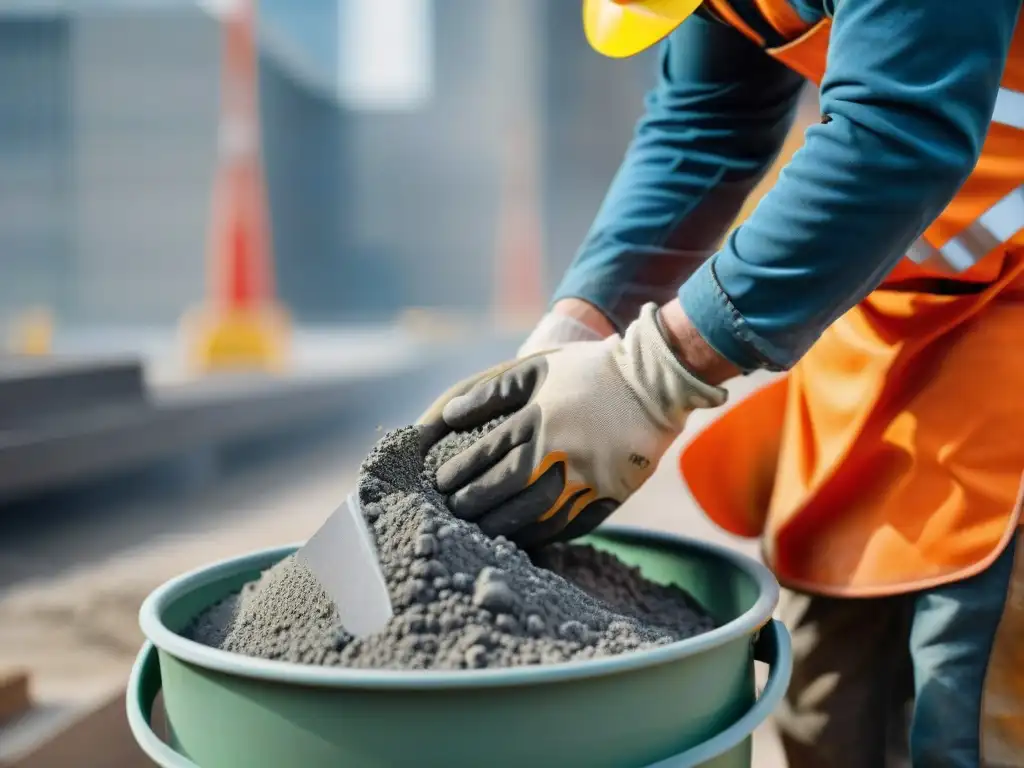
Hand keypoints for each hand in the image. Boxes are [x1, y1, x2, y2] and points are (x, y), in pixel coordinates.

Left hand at [431, 303, 726, 545]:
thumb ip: (492, 392)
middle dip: (474, 503)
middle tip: (454, 512)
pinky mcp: (609, 493)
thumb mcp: (538, 369)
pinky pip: (571, 523)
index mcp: (539, 419)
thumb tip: (449, 416)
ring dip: (504, 526)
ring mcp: (586, 476)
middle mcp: (559, 451)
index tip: (442, 484)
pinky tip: (525, 538)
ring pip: (535, 513)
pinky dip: (544, 534)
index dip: (460, 472)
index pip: (487, 453)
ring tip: (482, 531)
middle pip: (505, 487)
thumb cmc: (591, 372)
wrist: (655, 382)